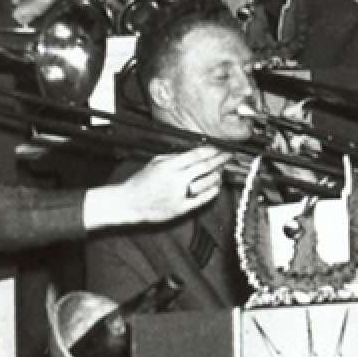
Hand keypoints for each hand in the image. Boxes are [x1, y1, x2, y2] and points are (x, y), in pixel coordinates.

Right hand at [87, 147, 230, 228]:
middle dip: (220, 160)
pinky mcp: (181, 208)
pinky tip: (216, 187)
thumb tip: (194, 153)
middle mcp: (176, 179)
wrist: (129, 202)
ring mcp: (180, 194)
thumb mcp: (155, 162)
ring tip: (222, 171)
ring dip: (217, 175)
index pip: (197, 155)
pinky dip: (212, 192)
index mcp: (169, 165)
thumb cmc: (141, 182)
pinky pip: (202, 199)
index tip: (221, 148)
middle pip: (205, 166)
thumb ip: (175, 157)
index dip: (213, 150)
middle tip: (228, 156)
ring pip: (206, 182)